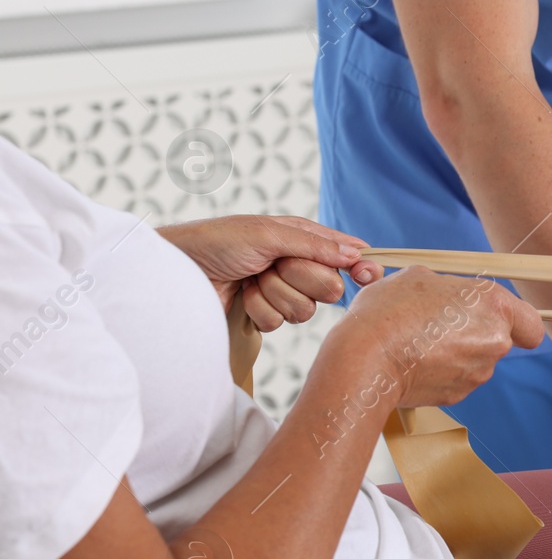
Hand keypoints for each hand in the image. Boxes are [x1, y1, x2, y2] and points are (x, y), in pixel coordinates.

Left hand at [158, 215, 386, 330]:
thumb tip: (356, 254)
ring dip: (274, 295)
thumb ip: (314, 246)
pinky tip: (242, 297)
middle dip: (302, 279)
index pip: (347, 254)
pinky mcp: (265, 314)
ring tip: (251, 280)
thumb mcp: (268, 234)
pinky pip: (280, 323)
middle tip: (275, 266)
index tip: (368, 275)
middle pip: (331, 287)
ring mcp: (282, 292)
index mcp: (303, 239)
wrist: (177, 272)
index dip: (361, 265)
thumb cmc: (217, 242)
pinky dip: (259, 310)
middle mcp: (297, 266)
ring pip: (306, 310)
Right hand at [341, 266, 544, 407]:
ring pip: (476, 360)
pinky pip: (456, 379)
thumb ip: (452, 287)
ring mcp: (478, 371)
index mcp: (494, 305)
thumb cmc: (390, 310)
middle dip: (474, 333)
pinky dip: (440, 372)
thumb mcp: (420, 277)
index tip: (502, 321)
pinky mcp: (458, 395)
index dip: (520, 325)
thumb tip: (453, 298)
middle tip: (439, 323)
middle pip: (498, 340)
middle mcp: (495, 340)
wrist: (365, 357)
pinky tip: (415, 361)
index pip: (532, 324)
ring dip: (455, 352)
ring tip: (418, 340)